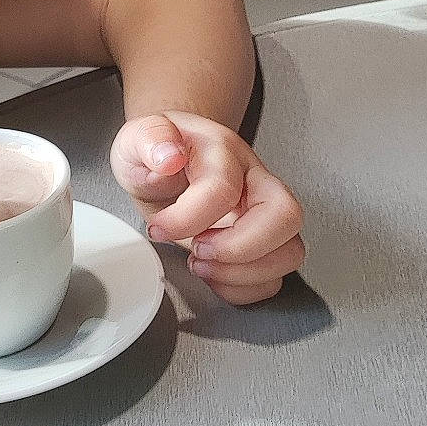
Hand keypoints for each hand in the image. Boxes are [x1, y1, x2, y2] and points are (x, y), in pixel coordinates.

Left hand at [111, 112, 304, 305]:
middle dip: (238, 248)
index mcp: (223, 152)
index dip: (188, 219)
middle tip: (196, 249)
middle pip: (285, 217)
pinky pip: (275, 277)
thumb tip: (168, 156)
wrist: (167, 159)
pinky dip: (243, 288)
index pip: (223, 189)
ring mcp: (263, 214)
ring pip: (289, 252)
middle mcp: (254, 181)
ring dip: (242, 272)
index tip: (159, 228)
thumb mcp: (137, 137)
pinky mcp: (262, 243)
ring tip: (202, 264)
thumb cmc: (157, 153)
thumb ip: (149, 137)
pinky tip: (213, 274)